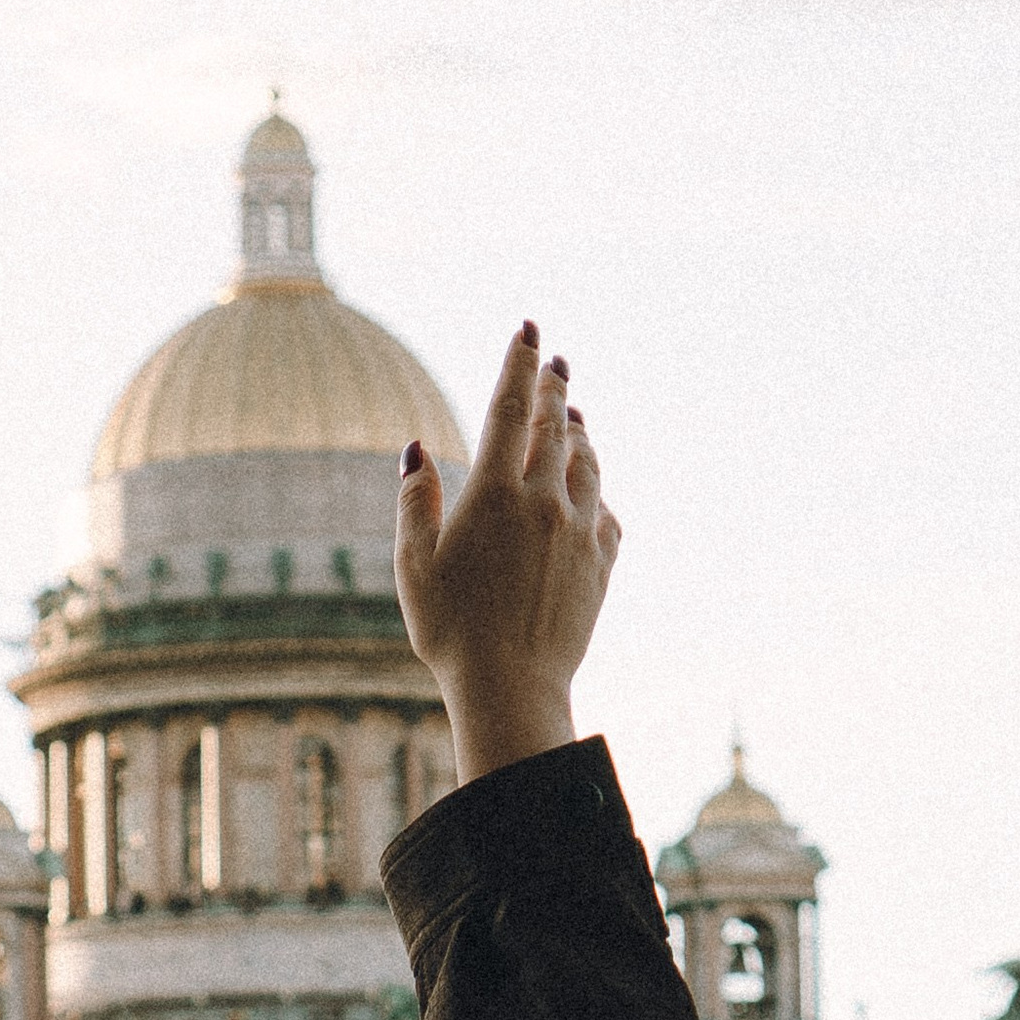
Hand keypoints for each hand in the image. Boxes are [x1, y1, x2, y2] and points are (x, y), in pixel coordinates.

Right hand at [395, 323, 621, 788]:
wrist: (512, 689)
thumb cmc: (450, 633)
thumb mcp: (412, 566)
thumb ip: (415, 502)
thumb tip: (416, 450)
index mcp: (494, 493)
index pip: (510, 407)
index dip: (518, 362)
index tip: (528, 330)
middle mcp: (544, 501)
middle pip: (555, 425)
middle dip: (553, 387)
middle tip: (555, 361)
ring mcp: (579, 532)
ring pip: (588, 464)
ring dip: (580, 435)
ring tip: (574, 418)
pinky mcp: (601, 566)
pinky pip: (606, 514)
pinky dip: (598, 494)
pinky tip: (591, 494)